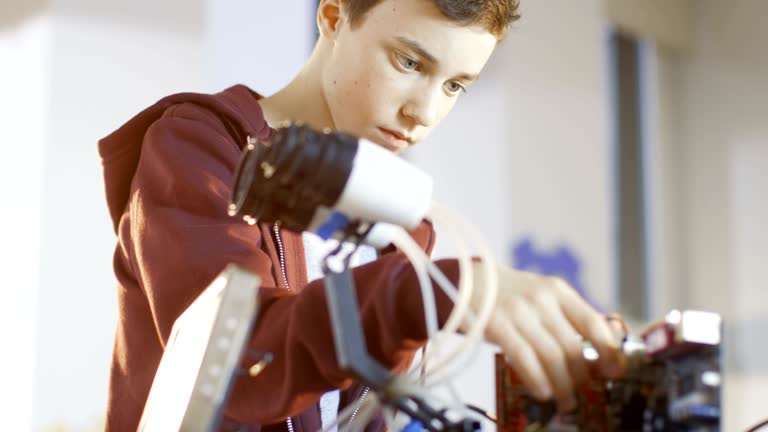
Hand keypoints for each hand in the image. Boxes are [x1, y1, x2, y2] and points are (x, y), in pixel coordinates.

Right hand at [470, 263, 625, 412]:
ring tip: (564, 401)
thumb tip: (601, 350)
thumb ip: (567, 318)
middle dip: (580, 378)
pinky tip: (543, 391)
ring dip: (562, 386)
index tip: (615, 372)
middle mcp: (540, 298)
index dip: (608, 351)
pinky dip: (537, 378)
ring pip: (551, 356)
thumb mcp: (540, 295)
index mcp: (558, 290)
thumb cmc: (507, 296)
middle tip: (581, 395)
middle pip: (572, 346)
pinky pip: (523, 357)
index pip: (593, 322)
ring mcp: (518, 311)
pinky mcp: (495, 324)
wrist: (463, 281)